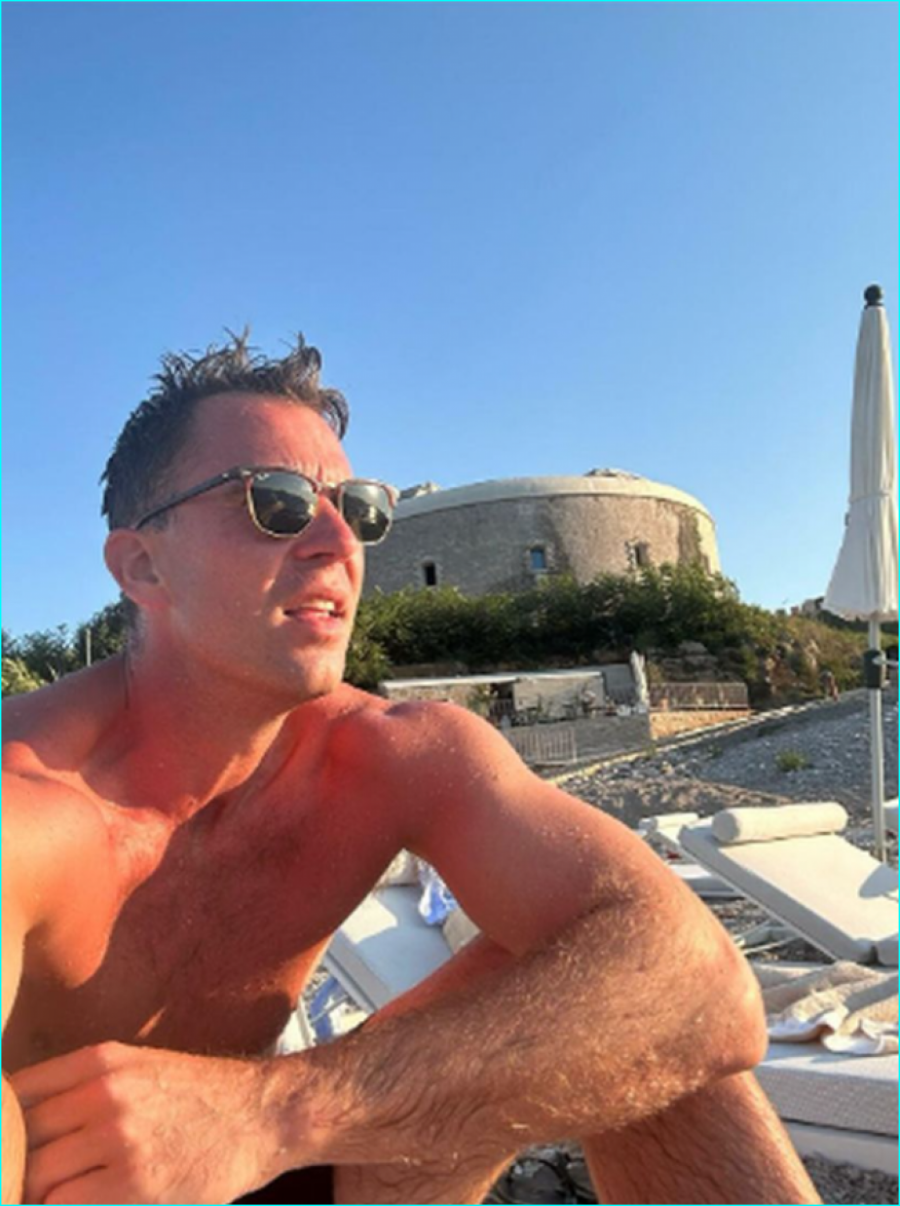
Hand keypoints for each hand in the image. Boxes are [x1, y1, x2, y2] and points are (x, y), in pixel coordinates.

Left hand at [11, 1041, 283, 1203]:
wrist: (260, 1115)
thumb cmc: (195, 1096)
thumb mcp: (137, 1067)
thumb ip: (82, 1085)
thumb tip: (15, 1118)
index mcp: (101, 1061)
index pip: (16, 1091)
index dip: (1, 1124)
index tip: (4, 1146)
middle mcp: (105, 1095)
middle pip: (21, 1139)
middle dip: (15, 1167)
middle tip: (20, 1182)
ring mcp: (120, 1141)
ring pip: (38, 1178)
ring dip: (39, 1195)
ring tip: (51, 1198)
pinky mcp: (135, 1186)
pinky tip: (84, 1204)